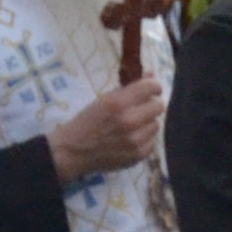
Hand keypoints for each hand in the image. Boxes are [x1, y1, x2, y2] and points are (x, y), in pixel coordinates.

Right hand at [50, 75, 166, 181]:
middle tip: (140, 109)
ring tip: (133, 126)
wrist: (73, 152)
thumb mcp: (104, 99)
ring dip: (147, 123)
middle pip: (158, 106)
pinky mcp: (137, 156)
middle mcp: (130, 121)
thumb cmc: (87, 122)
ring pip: (156, 125)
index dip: (153, 86)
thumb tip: (152, 75)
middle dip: (151, 105)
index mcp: (118, 103)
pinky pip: (152, 142)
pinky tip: (131, 139)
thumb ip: (129, 88)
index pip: (151, 87)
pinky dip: (144, 139)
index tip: (151, 90)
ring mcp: (135, 140)